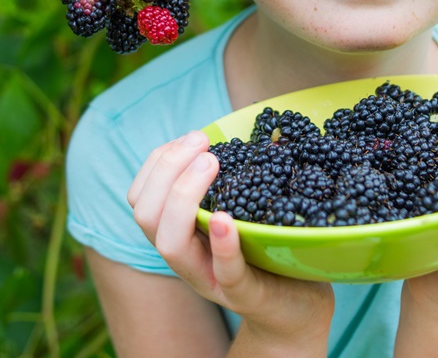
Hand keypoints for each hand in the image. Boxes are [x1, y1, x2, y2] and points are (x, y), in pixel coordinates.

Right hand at [127, 131, 334, 343]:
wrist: (297, 308)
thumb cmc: (269, 252)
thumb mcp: (243, 213)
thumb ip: (234, 182)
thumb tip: (256, 131)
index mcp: (180, 234)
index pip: (141, 198)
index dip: (157, 163)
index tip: (192, 137)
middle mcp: (187, 259)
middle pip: (146, 216)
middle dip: (167, 171)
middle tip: (203, 145)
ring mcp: (212, 280)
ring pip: (170, 245)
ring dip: (184, 197)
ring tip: (212, 164)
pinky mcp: (245, 296)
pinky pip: (226, 273)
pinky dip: (221, 244)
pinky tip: (224, 219)